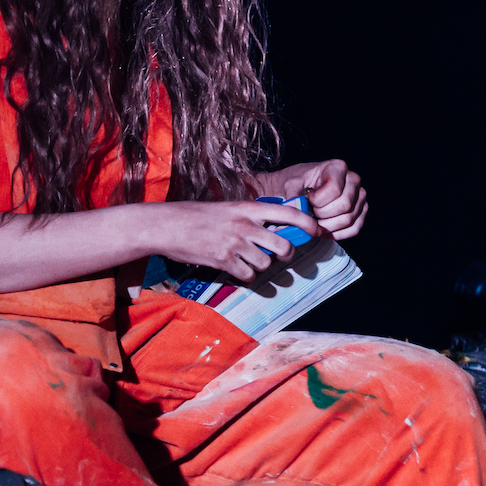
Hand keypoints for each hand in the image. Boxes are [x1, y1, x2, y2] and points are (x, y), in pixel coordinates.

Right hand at [136, 200, 323, 281]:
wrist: (166, 225)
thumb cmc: (197, 216)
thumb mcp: (228, 208)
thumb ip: (250, 217)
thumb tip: (275, 230)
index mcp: (248, 208)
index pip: (289, 214)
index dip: (309, 224)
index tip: (318, 231)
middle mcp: (245, 225)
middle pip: (284, 247)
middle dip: (287, 255)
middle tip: (282, 256)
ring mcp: (235, 244)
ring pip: (266, 264)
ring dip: (262, 267)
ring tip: (249, 261)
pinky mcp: (223, 261)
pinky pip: (248, 276)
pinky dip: (246, 276)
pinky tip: (237, 269)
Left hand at [251, 159, 367, 239]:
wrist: (305, 187)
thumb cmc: (300, 183)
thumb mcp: (292, 184)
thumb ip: (293, 194)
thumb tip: (298, 209)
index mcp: (338, 167)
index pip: (334, 190)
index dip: (317, 201)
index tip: (308, 199)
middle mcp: (353, 179)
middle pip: (344, 205)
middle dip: (323, 214)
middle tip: (311, 212)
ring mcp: (360, 196)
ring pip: (349, 219)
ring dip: (328, 226)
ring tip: (315, 221)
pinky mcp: (361, 210)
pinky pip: (354, 229)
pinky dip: (337, 234)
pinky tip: (323, 231)